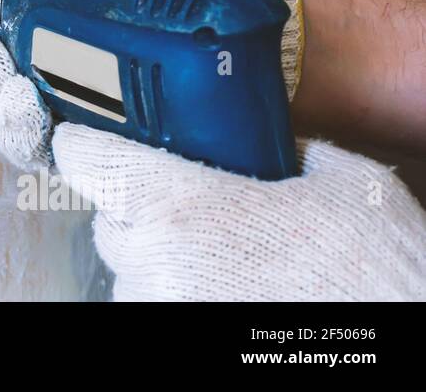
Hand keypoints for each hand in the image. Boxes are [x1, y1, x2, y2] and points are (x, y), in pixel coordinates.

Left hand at [53, 122, 425, 300]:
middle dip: (138, 210)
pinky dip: (176, 296)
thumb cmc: (374, 266)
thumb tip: (278, 146)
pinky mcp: (178, 338)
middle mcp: (156, 261)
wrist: (404, 330)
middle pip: (110, 222)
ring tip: (218, 258)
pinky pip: (155, 308)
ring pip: (131, 274)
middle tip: (185, 205)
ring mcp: (164, 309)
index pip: (88, 161)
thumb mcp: (343, 182)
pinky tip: (225, 292)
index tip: (83, 139)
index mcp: (180, 205)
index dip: (84, 145)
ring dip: (158, 261)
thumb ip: (290, 153)